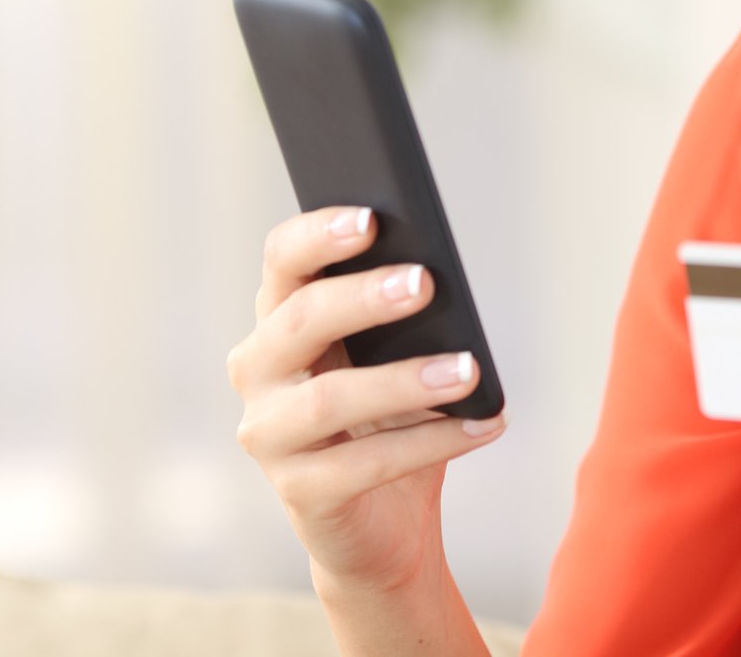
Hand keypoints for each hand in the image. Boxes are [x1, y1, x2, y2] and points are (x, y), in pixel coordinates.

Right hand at [227, 206, 508, 595]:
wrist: (383, 522)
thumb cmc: (391, 417)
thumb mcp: (399, 356)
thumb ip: (406, 316)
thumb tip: (439, 276)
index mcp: (280, 318)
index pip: (284, 260)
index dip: (320, 234)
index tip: (371, 217)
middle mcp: (258, 369)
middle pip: (300, 319)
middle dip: (363, 297)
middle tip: (425, 282)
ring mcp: (269, 434)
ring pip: (329, 398)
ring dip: (405, 380)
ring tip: (468, 370)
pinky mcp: (298, 492)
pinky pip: (364, 464)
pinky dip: (430, 443)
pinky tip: (482, 425)